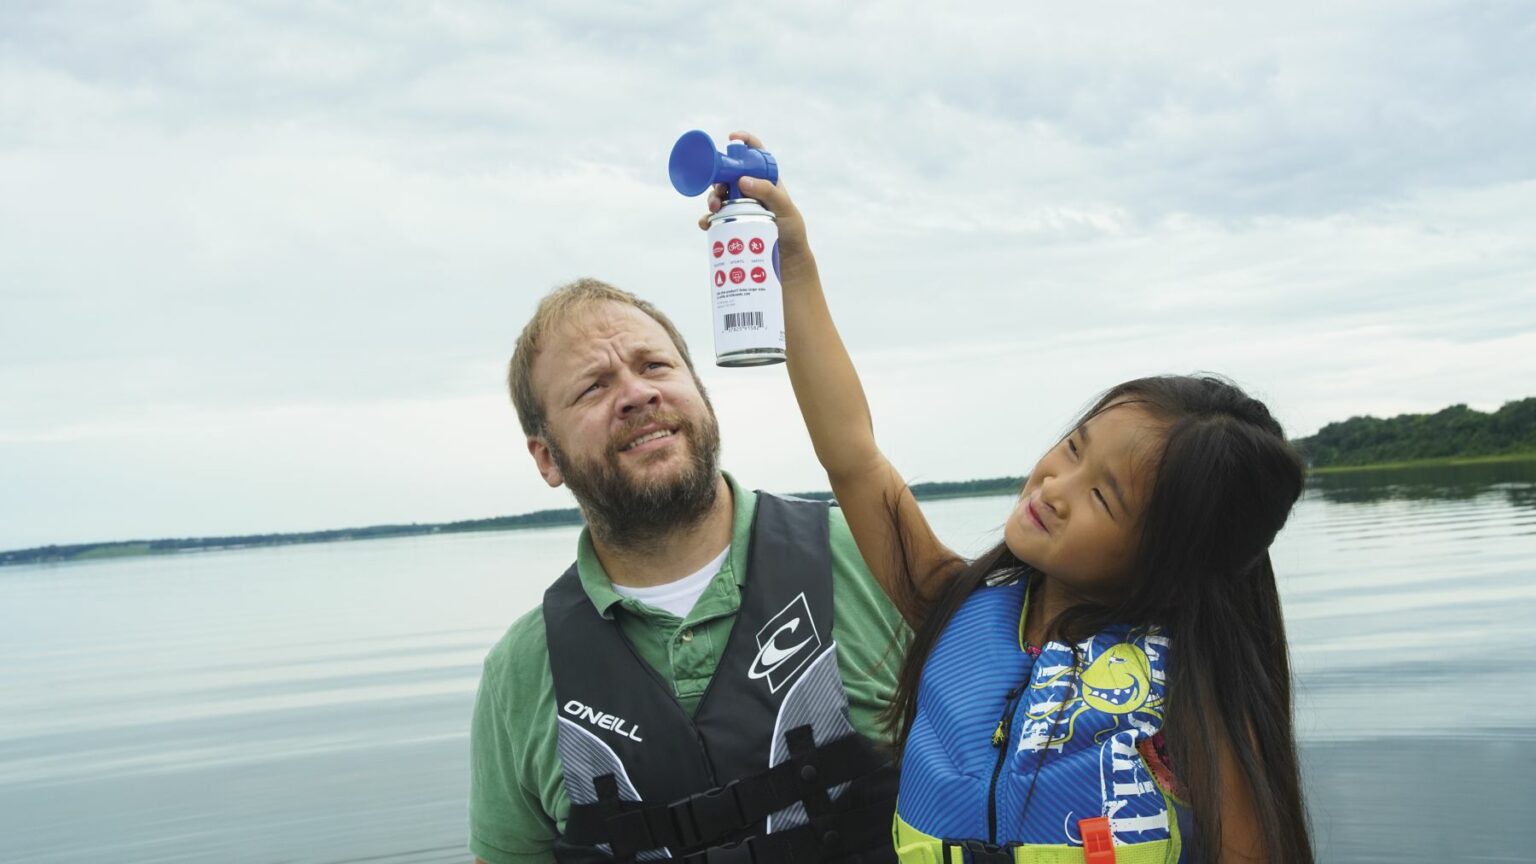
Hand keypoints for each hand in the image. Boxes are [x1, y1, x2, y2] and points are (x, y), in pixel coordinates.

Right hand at [695, 131, 809, 260]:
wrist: (787, 262)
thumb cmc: (791, 232)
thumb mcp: (784, 209)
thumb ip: (768, 192)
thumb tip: (743, 180)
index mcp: (765, 180)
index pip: (754, 154)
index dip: (744, 142)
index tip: (732, 138)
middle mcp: (750, 191)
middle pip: (728, 174)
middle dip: (718, 177)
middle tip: (720, 190)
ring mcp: (739, 207)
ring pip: (719, 195)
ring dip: (712, 198)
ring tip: (714, 208)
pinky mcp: (731, 224)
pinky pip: (714, 217)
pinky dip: (707, 218)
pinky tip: (706, 223)